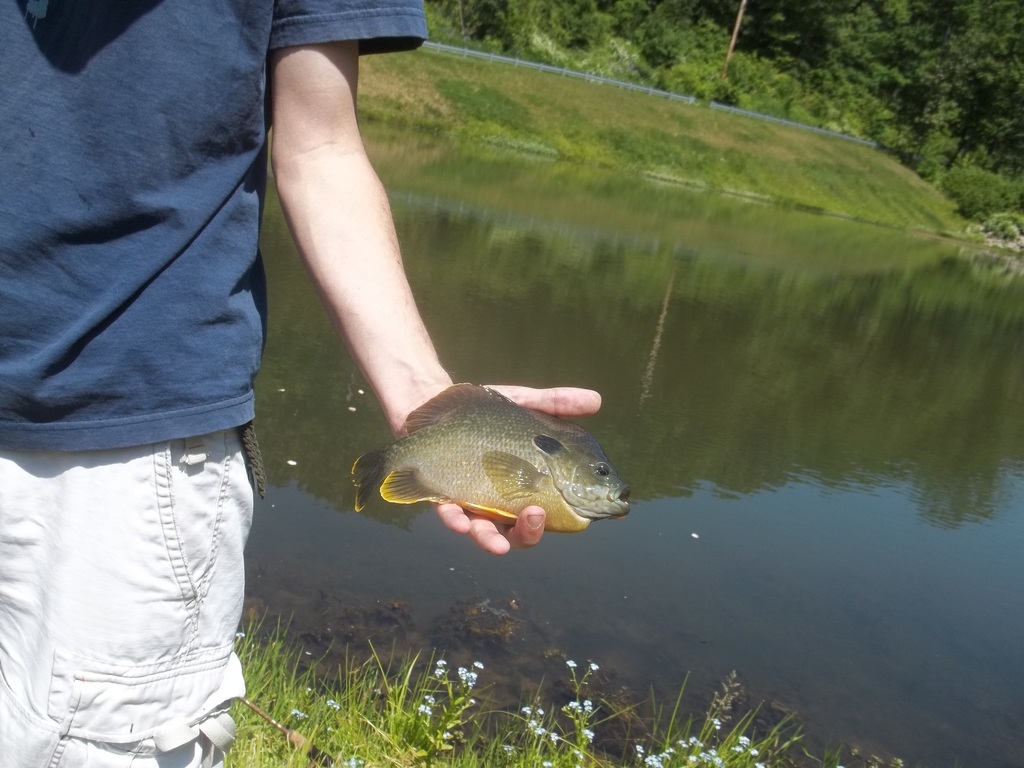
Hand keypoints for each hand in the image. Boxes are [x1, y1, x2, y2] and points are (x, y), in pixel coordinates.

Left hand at [433, 385, 601, 554]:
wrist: (433, 401)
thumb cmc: (483, 411)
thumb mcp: (523, 402)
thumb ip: (556, 403)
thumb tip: (596, 400)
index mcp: (525, 485)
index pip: (552, 509)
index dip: (570, 516)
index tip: (591, 515)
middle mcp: (499, 500)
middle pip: (519, 532)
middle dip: (529, 532)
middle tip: (536, 516)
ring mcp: (470, 501)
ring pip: (484, 532)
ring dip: (492, 540)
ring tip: (500, 544)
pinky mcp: (441, 494)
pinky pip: (448, 514)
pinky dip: (455, 521)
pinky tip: (460, 523)